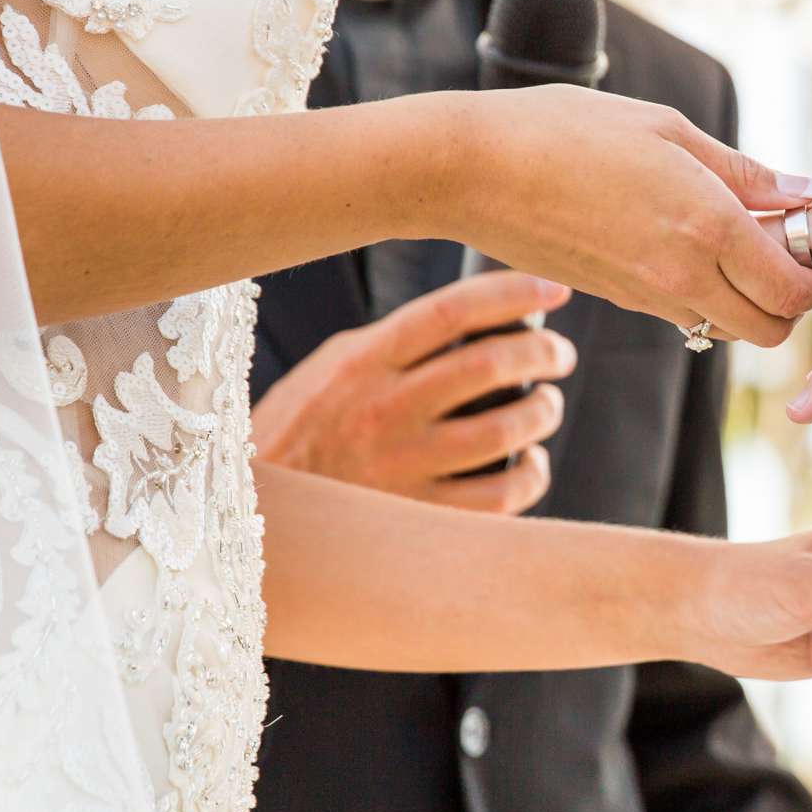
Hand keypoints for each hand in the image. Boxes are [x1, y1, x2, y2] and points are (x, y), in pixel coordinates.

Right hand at [251, 272, 575, 514]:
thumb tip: (475, 320)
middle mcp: (382, 410)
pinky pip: (501, 497)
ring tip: (545, 405)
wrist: (252, 518)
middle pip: (489, 365)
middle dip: (543, 353)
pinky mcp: (417, 522)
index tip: (554, 289)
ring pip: (505, 430)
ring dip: (543, 411)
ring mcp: (400, 468)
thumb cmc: (297, 436)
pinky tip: (528, 463)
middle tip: (559, 355)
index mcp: (361, 362)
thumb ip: (391, 346)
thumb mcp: (328, 372)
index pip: (451, 311)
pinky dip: (531, 473)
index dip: (512, 294)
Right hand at [447, 84, 811, 346]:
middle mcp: (681, 276)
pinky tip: (696, 244)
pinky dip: (709, 294)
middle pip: (770, 330)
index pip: (793, 289)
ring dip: (751, 300)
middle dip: (795, 301)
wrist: (471, 170)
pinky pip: (686, 314)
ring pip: (728, 328)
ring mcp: (646, 297)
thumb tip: (805, 192)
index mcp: (706, 228)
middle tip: (794, 253)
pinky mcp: (618, 300)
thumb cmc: (565, 130)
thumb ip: (743, 170)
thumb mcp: (666, 130)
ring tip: (743, 242)